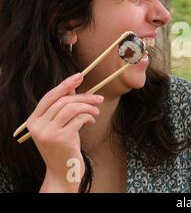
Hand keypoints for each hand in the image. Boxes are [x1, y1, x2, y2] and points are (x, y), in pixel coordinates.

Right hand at [24, 73, 102, 191]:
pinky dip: (89, 116)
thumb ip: (63, 108)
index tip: (79, 76)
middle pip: (63, 101)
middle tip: (99, 99)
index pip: (49, 97)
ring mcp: (48, 133)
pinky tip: (92, 121)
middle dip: (84, 97)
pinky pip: (79, 118)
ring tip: (96, 111)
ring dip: (89, 107)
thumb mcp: (60, 125)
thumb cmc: (63, 147)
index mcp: (33, 121)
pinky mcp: (62, 138)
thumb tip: (72, 87)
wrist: (63, 172)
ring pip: (72, 108)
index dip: (65, 85)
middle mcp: (37, 126)